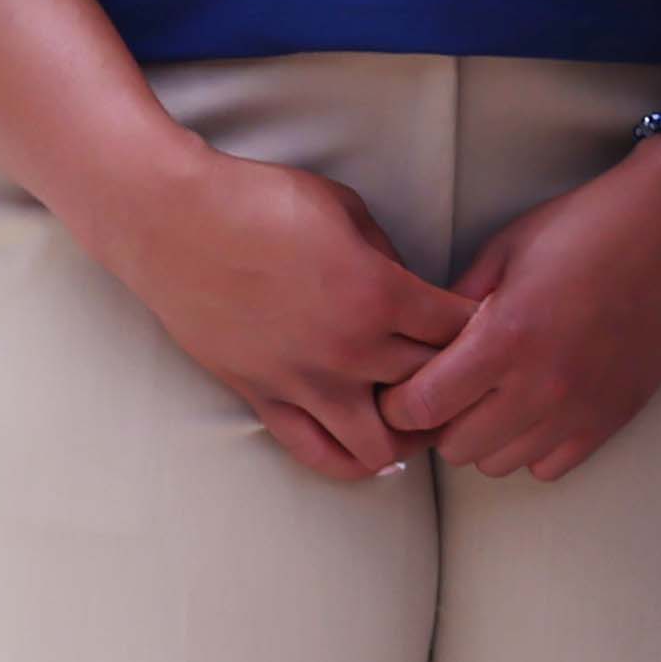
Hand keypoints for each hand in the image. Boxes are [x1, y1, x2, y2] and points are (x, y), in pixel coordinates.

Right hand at [77, 141, 474, 482]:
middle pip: (432, 388)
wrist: (172, 222)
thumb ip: (388, 258)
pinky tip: (369, 445)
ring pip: (382, 446)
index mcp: (378, 295)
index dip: (482, 328)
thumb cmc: (259, 201)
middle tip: (462, 373)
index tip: (488, 324)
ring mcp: (303, 382)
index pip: (460, 332)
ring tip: (417, 417)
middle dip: (456, 382)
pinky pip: (316, 454)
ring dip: (409, 436)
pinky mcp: (262, 398)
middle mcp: (347, 349)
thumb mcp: (346, 210)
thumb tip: (412, 291)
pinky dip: (351, 460)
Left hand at [376, 132, 660, 484]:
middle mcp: (541, 384)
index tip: (403, 388)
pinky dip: (532, 446)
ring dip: (486, 436)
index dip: (398, 403)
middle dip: (441, 421)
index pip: (421, 408)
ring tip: (497, 396)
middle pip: (455, 447)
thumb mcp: (505, 249)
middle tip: (451, 388)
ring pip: (499, 463)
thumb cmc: (588, 227)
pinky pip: (549, 466)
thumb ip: (456, 302)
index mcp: (505, 337)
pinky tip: (536, 408)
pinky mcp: (612, 416)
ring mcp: (580, 407)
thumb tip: (421, 343)